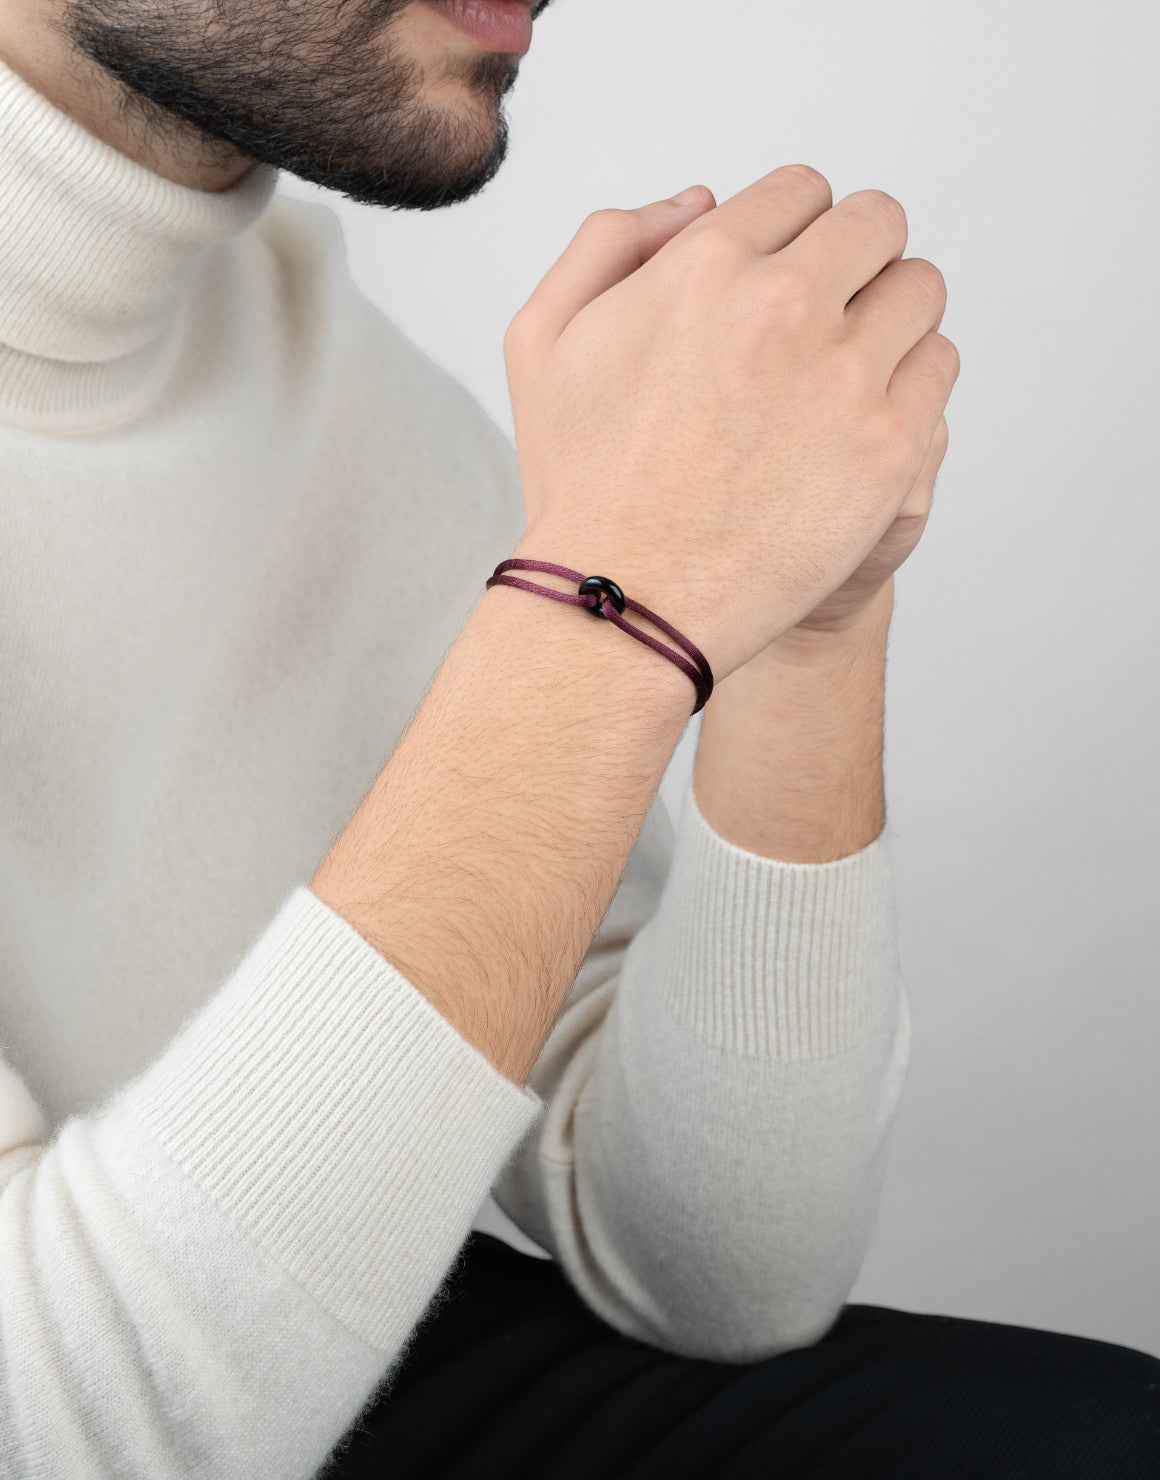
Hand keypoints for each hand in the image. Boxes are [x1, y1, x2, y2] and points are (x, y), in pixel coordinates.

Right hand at [504, 166, 959, 682]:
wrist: (625, 601)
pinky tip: (864, 418)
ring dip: (891, 315)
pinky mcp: (888, 447)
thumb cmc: (580, 482)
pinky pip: (939, 367)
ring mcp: (845, 377)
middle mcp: (782, 307)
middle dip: (855, 258)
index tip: (788, 275)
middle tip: (831, 313)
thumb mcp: (542, 338)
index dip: (795, 230)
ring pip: (921, 290)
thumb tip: (702, 200)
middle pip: (876, 225)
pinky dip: (912, 381)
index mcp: (704, 265)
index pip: (802, 192)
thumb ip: (611, 241)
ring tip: (849, 368)